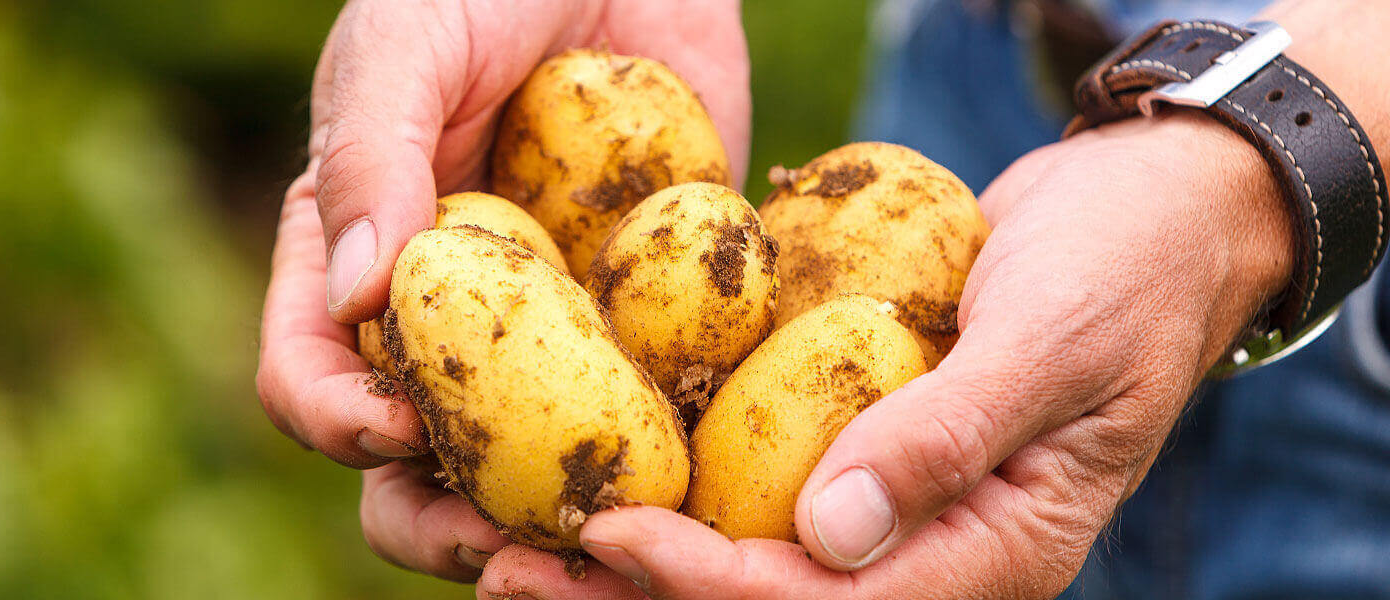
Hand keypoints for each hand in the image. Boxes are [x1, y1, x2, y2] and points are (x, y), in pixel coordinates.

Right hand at [255, 0, 749, 581]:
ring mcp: (550, 332)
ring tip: (601, 543)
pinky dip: (666, 454)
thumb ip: (368, 157)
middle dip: (441, 522)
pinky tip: (695, 479)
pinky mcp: (648, 322)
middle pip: (412, 464)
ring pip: (532, 467)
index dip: (337, 422)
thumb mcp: (403, 49)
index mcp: (357, 265)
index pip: (311, 378)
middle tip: (506, 545)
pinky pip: (652, 404)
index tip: (399, 428)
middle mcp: (446, 321)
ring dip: (555, 524)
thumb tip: (353, 299)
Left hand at [476, 112, 1294, 598]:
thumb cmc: (1125, 269)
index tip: (605, 531)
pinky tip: (604, 470)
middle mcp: (937, 552)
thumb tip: (823, 535)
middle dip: (642, 594)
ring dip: (641, 559)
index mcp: (995, 554)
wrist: (1155, 213)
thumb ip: (945, 439)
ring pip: (754, 562)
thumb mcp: (1050, 344)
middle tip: (513, 567)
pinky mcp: (869, 453)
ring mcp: (902, 508)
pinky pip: (764, 494)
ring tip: (520, 537)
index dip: (707, 582)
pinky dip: (683, 492)